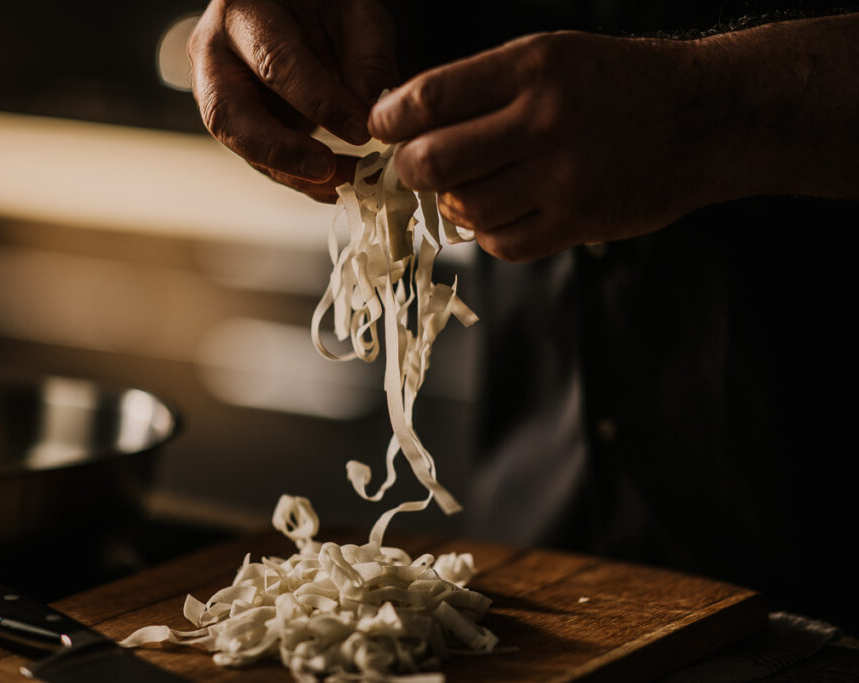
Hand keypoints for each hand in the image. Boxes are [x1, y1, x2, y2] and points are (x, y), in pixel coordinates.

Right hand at [188, 0, 397, 201]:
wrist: (294, 8)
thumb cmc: (321, 2)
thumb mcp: (352, 9)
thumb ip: (367, 55)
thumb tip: (373, 112)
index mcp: (241, 11)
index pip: (275, 62)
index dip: (318, 100)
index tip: (360, 129)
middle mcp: (215, 55)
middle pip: (228, 114)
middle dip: (280, 149)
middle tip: (326, 170)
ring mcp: (218, 93)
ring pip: (241, 145)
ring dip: (292, 173)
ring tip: (343, 183)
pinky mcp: (238, 123)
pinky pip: (261, 158)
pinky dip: (298, 177)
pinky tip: (335, 185)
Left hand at [369, 31, 744, 261]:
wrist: (705, 117)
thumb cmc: (615, 85)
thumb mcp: (551, 57)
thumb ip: (483, 87)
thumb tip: (404, 123)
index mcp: (532, 67)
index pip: (429, 98)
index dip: (389, 120)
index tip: (382, 128)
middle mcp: (546, 120)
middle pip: (433, 162)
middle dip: (410, 169)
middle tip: (416, 167)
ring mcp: (564, 176)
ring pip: (465, 209)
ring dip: (453, 204)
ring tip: (469, 188)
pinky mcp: (581, 221)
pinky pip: (503, 243)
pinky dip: (489, 233)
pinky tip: (503, 212)